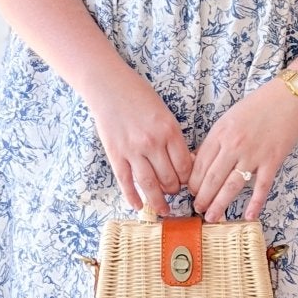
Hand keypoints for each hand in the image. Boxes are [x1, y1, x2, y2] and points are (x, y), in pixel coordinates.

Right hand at [86, 65, 193, 211]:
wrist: (108, 86)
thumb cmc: (139, 96)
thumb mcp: (164, 113)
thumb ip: (173, 137)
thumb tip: (184, 161)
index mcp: (169, 131)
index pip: (185, 166)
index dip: (189, 179)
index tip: (188, 183)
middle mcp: (152, 143)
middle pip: (169, 178)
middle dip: (174, 190)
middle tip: (174, 193)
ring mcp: (132, 150)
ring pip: (149, 184)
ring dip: (158, 201)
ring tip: (163, 210)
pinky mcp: (115, 154)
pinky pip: (126, 181)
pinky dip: (132, 196)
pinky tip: (138, 206)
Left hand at [188, 79, 297, 221]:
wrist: (289, 98)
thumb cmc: (258, 105)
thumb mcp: (228, 118)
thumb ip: (215, 140)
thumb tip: (199, 162)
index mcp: (220, 133)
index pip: (200, 164)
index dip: (194, 182)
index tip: (191, 193)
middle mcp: (234, 145)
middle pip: (213, 178)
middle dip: (202, 198)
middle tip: (198, 209)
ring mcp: (254, 154)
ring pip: (232, 186)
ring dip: (220, 204)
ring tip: (212, 217)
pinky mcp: (272, 161)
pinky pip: (262, 186)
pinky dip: (255, 203)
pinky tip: (248, 216)